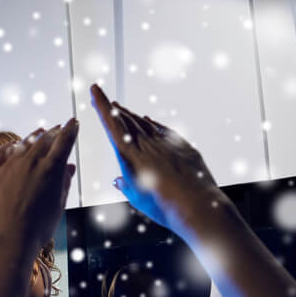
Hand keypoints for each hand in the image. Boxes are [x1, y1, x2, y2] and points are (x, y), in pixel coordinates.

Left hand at [0, 121, 77, 252]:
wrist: (7, 241)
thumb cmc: (37, 229)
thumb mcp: (57, 205)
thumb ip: (64, 182)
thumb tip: (68, 166)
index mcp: (52, 168)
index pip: (64, 140)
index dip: (71, 129)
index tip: (74, 123)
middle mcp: (30, 161)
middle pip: (45, 138)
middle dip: (54, 132)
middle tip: (59, 128)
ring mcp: (9, 165)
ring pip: (24, 143)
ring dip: (35, 137)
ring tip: (40, 133)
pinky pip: (3, 152)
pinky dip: (12, 146)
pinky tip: (15, 145)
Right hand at [90, 84, 220, 231]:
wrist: (199, 206)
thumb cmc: (165, 207)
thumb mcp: (138, 199)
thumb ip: (126, 186)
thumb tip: (118, 180)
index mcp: (132, 156)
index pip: (112, 124)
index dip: (102, 105)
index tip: (95, 89)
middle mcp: (147, 145)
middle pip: (126, 119)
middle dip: (112, 107)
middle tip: (101, 96)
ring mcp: (166, 143)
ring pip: (143, 123)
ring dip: (129, 114)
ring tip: (120, 109)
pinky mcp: (182, 146)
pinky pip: (162, 129)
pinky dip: (151, 123)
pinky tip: (147, 120)